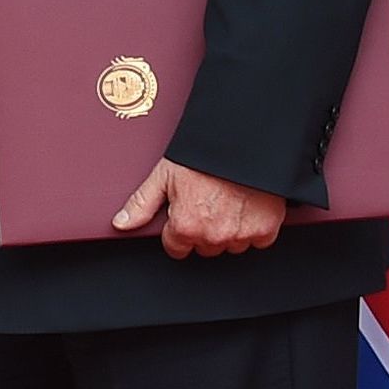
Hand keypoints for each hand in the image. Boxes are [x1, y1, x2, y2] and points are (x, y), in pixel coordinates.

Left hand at [114, 158, 285, 258]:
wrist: (243, 140)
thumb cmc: (204, 154)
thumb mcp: (165, 175)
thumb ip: (142, 204)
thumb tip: (122, 223)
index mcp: (186, 226)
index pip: (177, 248)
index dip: (179, 229)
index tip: (186, 214)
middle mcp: (213, 235)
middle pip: (204, 247)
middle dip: (204, 229)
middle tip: (208, 202)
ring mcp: (241, 235)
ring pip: (231, 245)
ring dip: (229, 229)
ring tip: (228, 200)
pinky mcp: (266, 229)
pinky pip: (258, 239)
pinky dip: (254, 226)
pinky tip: (246, 205)